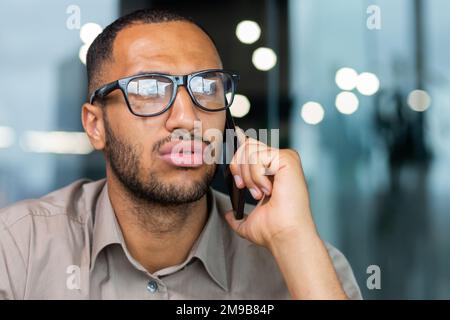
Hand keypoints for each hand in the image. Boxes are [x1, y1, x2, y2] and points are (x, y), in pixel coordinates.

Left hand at [224, 127, 317, 250]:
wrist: (283, 235)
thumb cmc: (272, 230)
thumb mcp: (247, 222)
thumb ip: (237, 216)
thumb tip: (228, 215)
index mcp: (272, 171)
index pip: (250, 147)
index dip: (237, 157)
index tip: (237, 181)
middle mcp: (280, 161)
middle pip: (246, 145)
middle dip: (238, 168)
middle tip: (244, 188)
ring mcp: (285, 159)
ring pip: (250, 150)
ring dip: (248, 176)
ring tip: (259, 193)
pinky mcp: (288, 159)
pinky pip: (259, 157)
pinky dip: (257, 176)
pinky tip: (268, 190)